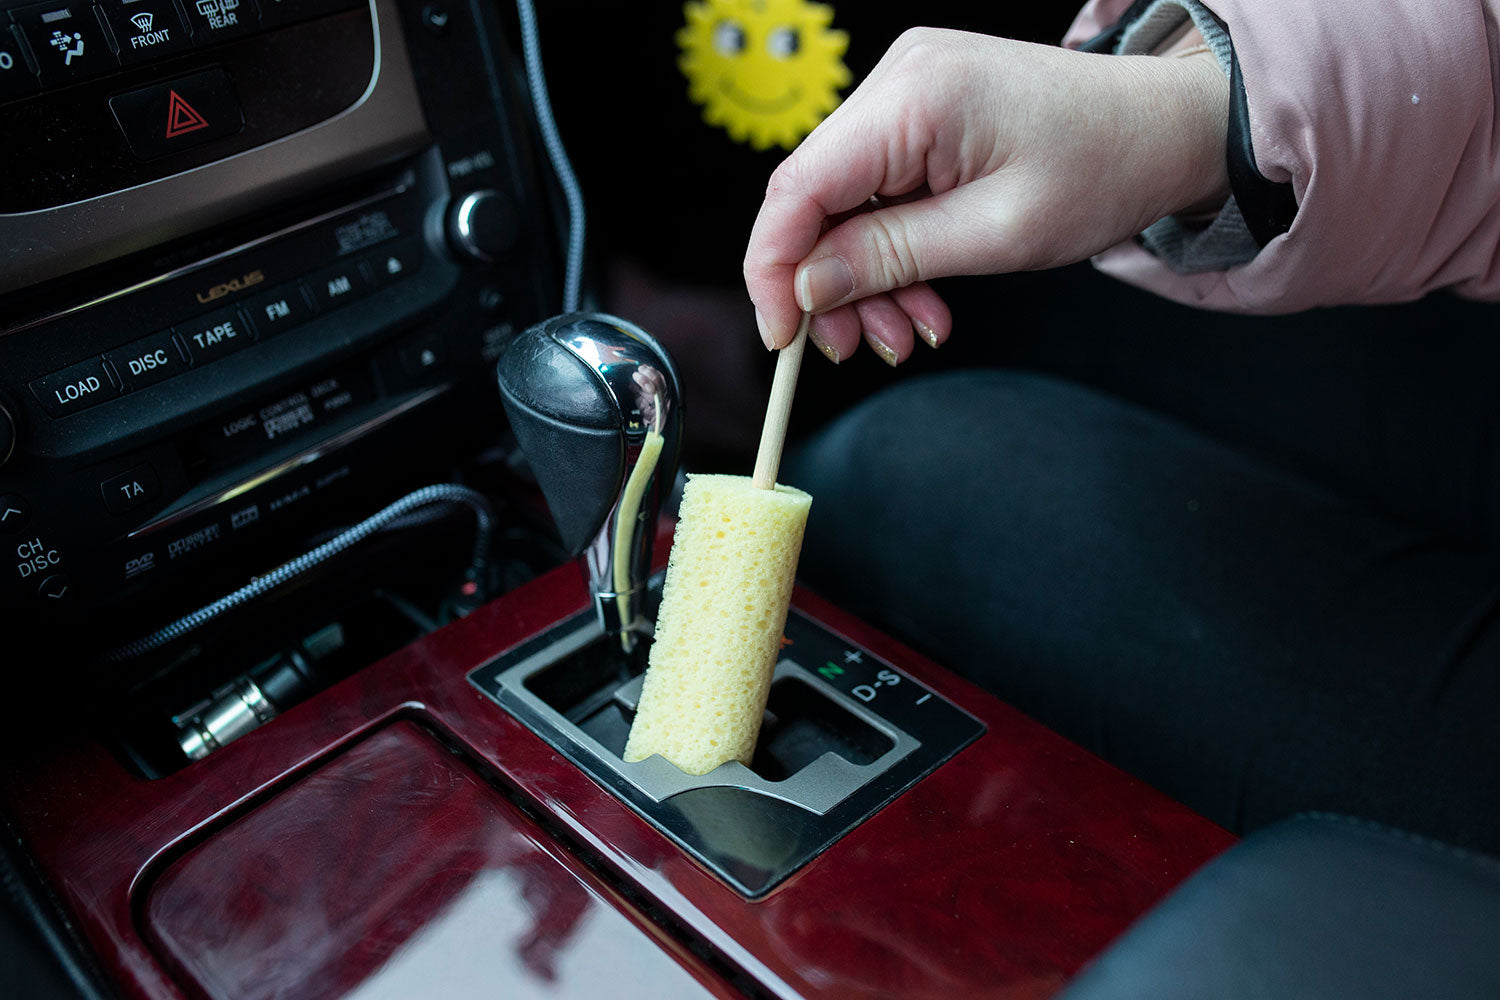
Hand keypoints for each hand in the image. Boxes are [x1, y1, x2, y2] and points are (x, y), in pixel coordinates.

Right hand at [744, 28, 1229, 363]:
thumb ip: (890, 258)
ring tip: (907, 332)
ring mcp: (907, 92)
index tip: (783, 334)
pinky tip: (921, 297)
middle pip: (815, 199)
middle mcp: (899, 80)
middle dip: (831, 286)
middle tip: (862, 348)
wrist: (1166, 127)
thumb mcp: (995, 234)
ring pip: (843, 205)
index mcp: (916, 96)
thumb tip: (806, 287)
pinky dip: (890, 252)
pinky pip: (876, 193)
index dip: (774, 268)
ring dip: (864, 280)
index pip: (798, 187)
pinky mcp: (921, 114)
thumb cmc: (1105, 167)